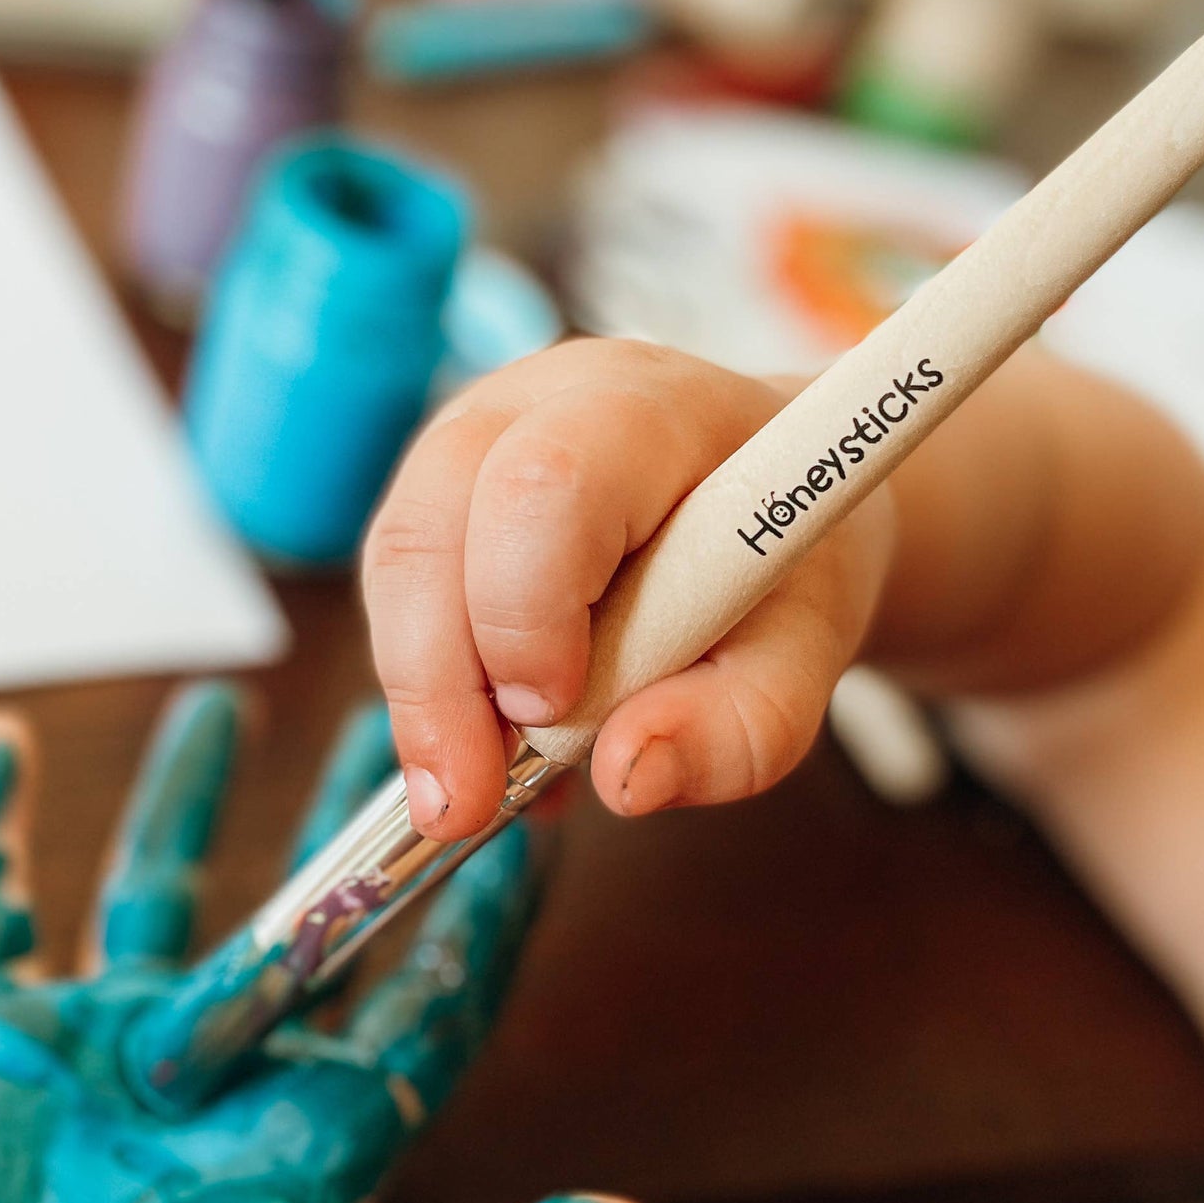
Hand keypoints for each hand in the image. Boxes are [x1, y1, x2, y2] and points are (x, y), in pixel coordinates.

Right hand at [0, 686, 666, 1202]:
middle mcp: (220, 1077)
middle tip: (404, 705)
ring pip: (151, 887)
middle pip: (303, 913)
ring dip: (183, 795)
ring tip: (222, 703)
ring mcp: (101, 1057)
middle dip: (351, 820)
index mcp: (314, 1138)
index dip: (480, 915)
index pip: (420, 1000)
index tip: (540, 818)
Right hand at [363, 338, 895, 838]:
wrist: (777, 500)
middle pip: (432, 522)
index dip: (525, 608)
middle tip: (464, 802)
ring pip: (396, 560)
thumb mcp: (808, 655)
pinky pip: (396, 593)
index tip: (552, 714)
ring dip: (421, 694)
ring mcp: (473, 435)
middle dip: (436, 679)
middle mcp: (538, 401)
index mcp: (652, 410)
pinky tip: (484, 744)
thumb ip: (740, 726)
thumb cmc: (790, 561)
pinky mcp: (438, 492)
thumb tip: (625, 778)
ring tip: (474, 789)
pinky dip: (427, 687)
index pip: (546, 483)